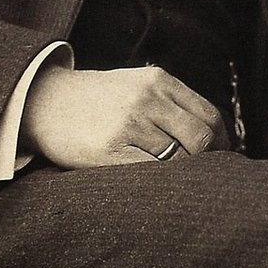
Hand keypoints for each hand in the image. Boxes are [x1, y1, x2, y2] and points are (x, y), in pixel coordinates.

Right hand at [18, 65, 229, 168]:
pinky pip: (150, 172)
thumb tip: (212, 133)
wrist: (45, 100)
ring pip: (178, 159)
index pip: (208, 115)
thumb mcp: (135, 83)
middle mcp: (147, 99)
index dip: (222, 142)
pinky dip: (160, 183)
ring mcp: (128, 124)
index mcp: (158, 80)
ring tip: (179, 185)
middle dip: (208, 162)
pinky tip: (156, 186)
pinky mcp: (109, 150)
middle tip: (203, 177)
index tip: (220, 158)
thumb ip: (170, 100)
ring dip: (183, 176)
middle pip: (201, 138)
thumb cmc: (96, 97)